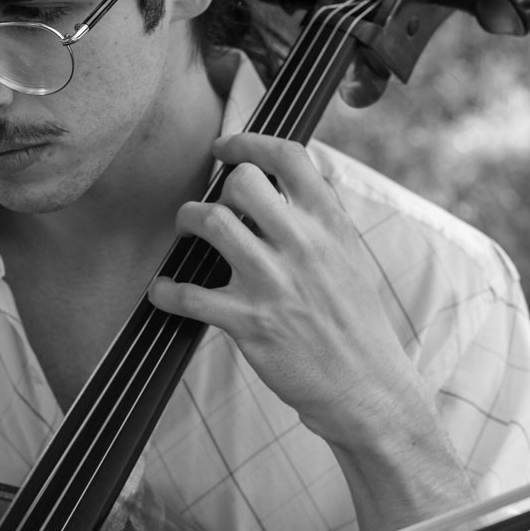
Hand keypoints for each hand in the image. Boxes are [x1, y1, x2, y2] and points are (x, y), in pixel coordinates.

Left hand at [148, 131, 431, 453]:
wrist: (367, 387)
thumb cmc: (357, 325)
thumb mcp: (350, 258)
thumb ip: (318, 222)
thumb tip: (282, 190)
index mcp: (331, 225)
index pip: (289, 157)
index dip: (248, 143)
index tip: (226, 149)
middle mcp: (302, 245)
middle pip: (241, 182)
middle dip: (217, 189)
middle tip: (209, 208)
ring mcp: (273, 283)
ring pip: (210, 222)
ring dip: (187, 222)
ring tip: (186, 233)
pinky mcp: (248, 322)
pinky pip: (188, 294)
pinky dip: (165, 291)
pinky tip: (162, 291)